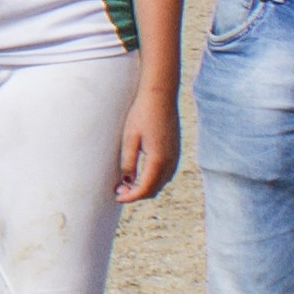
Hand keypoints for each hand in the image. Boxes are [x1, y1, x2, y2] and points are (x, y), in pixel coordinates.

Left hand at [114, 82, 182, 202]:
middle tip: (119, 189)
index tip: (117, 196)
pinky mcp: (176, 151)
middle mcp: (170, 161)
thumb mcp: (130, 139)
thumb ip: (129, 162)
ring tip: (127, 183)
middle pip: (154, 189)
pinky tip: (141, 174)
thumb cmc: (142, 114)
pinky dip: (154, 179)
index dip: (131, 196)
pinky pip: (166, 174)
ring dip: (146, 187)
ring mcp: (175, 156)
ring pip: (162, 183)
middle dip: (137, 194)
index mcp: (158, 160)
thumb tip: (127, 182)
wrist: (160, 96)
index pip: (145, 188)